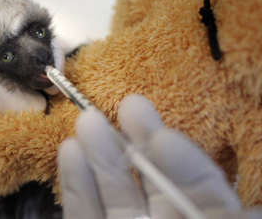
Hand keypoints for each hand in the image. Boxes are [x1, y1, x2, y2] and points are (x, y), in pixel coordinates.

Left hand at [0, 17, 45, 153]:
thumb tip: (38, 107)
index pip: (22, 33)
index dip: (44, 47)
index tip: (57, 72)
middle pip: (24, 67)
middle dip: (42, 81)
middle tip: (58, 101)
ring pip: (16, 95)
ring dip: (32, 107)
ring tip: (48, 121)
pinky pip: (2, 118)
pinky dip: (15, 126)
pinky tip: (28, 133)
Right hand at [58, 94, 260, 218]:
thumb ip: (235, 218)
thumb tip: (255, 200)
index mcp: (202, 218)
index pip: (198, 183)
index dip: (180, 157)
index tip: (161, 133)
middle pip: (150, 178)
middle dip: (135, 141)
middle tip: (129, 105)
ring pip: (113, 190)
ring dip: (99, 153)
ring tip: (87, 119)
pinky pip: (82, 212)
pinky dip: (75, 183)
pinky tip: (69, 151)